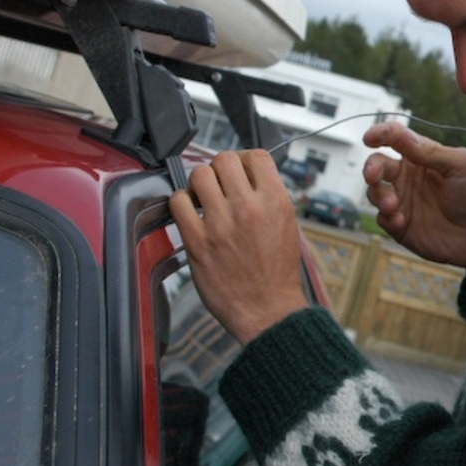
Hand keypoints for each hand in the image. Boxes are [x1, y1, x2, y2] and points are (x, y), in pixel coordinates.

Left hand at [169, 150, 308, 344]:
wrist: (268, 309)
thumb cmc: (277, 272)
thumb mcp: (287, 226)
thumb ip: (269, 198)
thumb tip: (247, 176)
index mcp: (275, 202)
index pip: (256, 156)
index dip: (245, 160)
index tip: (241, 171)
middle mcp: (248, 208)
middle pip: (224, 160)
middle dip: (220, 168)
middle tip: (220, 182)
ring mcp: (220, 224)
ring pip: (199, 175)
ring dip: (200, 183)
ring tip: (204, 197)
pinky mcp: (198, 241)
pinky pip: (177, 202)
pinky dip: (181, 202)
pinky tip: (191, 213)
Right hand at [363, 122, 465, 287]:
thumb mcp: (460, 165)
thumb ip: (431, 151)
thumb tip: (402, 136)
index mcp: (421, 156)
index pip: (395, 138)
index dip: (380, 133)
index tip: (369, 138)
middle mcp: (407, 176)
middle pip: (377, 163)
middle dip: (371, 167)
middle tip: (373, 175)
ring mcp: (402, 200)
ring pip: (374, 191)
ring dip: (378, 195)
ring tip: (392, 205)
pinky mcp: (399, 224)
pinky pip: (381, 218)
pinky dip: (386, 217)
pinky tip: (400, 221)